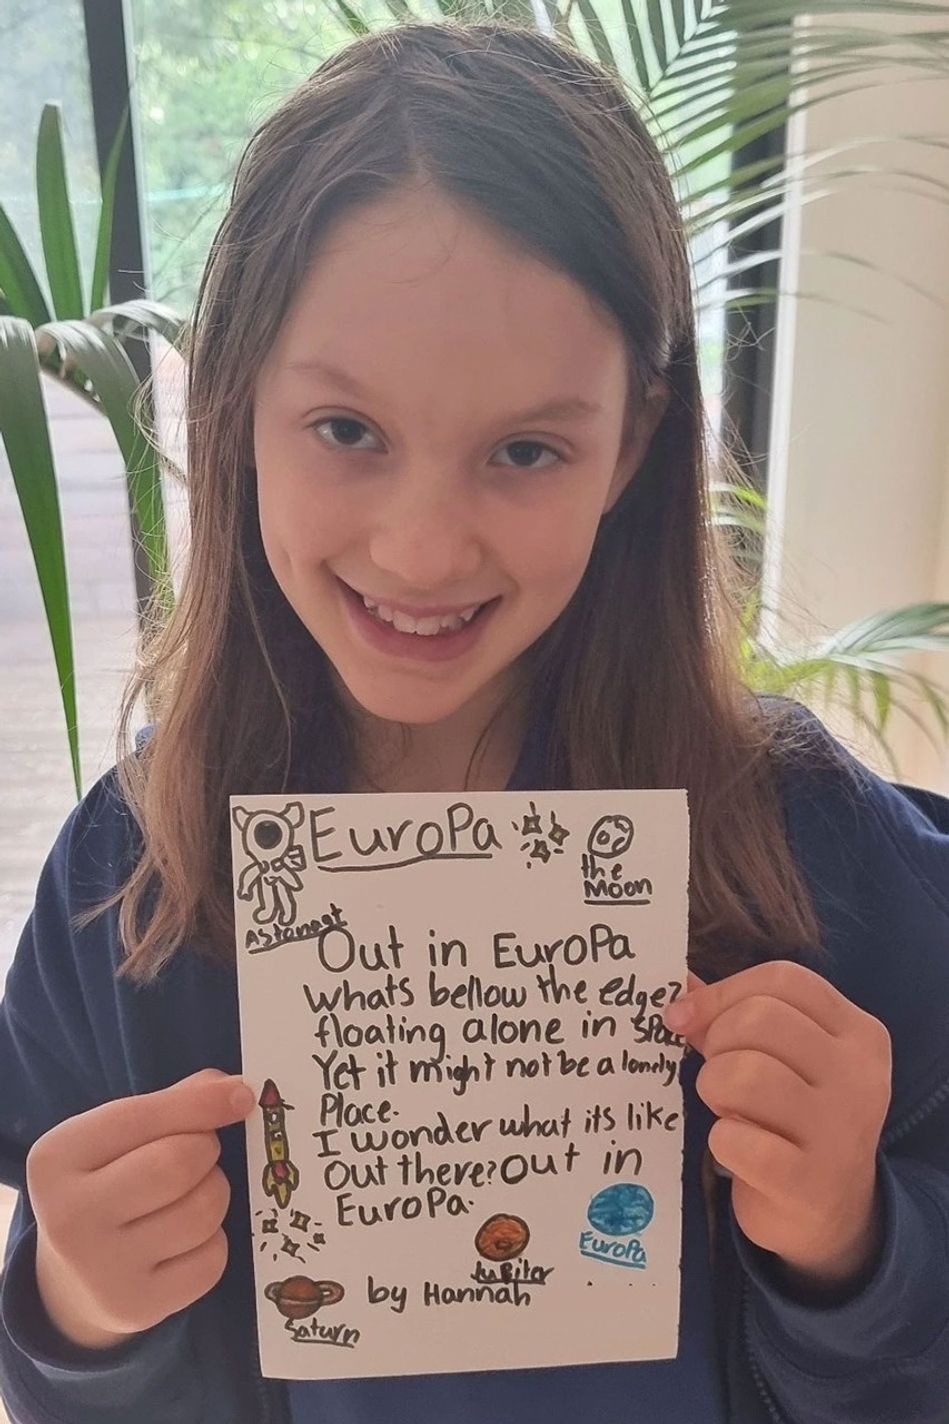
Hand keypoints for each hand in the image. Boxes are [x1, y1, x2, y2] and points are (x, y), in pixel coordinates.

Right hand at [28, 1068, 256, 1349]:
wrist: (73, 1278)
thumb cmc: (106, 1184)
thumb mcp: (115, 1137)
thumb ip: (170, 1106)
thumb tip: (234, 1091)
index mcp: (57, 1158)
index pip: (142, 1118)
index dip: (202, 1104)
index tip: (243, 1096)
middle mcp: (70, 1217)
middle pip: (177, 1164)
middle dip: (206, 1150)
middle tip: (201, 1153)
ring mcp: (101, 1270)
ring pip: (202, 1210)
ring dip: (215, 1192)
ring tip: (192, 1194)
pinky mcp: (138, 1307)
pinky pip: (212, 1259)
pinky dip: (214, 1241)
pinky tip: (187, 1240)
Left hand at [664, 960, 891, 1293]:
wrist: (831, 1215)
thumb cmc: (793, 1118)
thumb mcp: (782, 1058)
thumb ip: (733, 1014)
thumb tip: (677, 981)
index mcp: (858, 1033)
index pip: (784, 979)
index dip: (723, 992)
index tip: (686, 1017)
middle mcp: (859, 1076)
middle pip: (760, 1018)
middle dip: (717, 1042)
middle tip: (719, 1075)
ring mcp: (841, 1132)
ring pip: (744, 1073)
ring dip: (714, 1089)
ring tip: (728, 1110)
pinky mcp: (810, 1184)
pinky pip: (737, 1139)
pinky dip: (721, 1141)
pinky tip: (735, 1150)